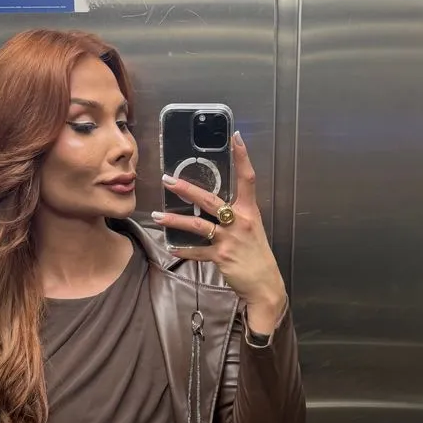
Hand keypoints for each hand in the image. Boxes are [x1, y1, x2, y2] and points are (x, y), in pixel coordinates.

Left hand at [151, 131, 287, 329]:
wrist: (264, 284)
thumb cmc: (256, 256)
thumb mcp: (252, 230)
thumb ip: (236, 216)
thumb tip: (216, 206)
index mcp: (249, 212)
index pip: (247, 179)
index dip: (242, 157)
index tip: (235, 137)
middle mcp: (240, 222)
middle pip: (210, 200)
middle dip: (187, 189)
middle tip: (168, 180)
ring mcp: (229, 239)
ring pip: (198, 225)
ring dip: (175, 220)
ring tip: (157, 216)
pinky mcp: (221, 256)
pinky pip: (197, 251)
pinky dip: (183, 250)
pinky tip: (171, 246)